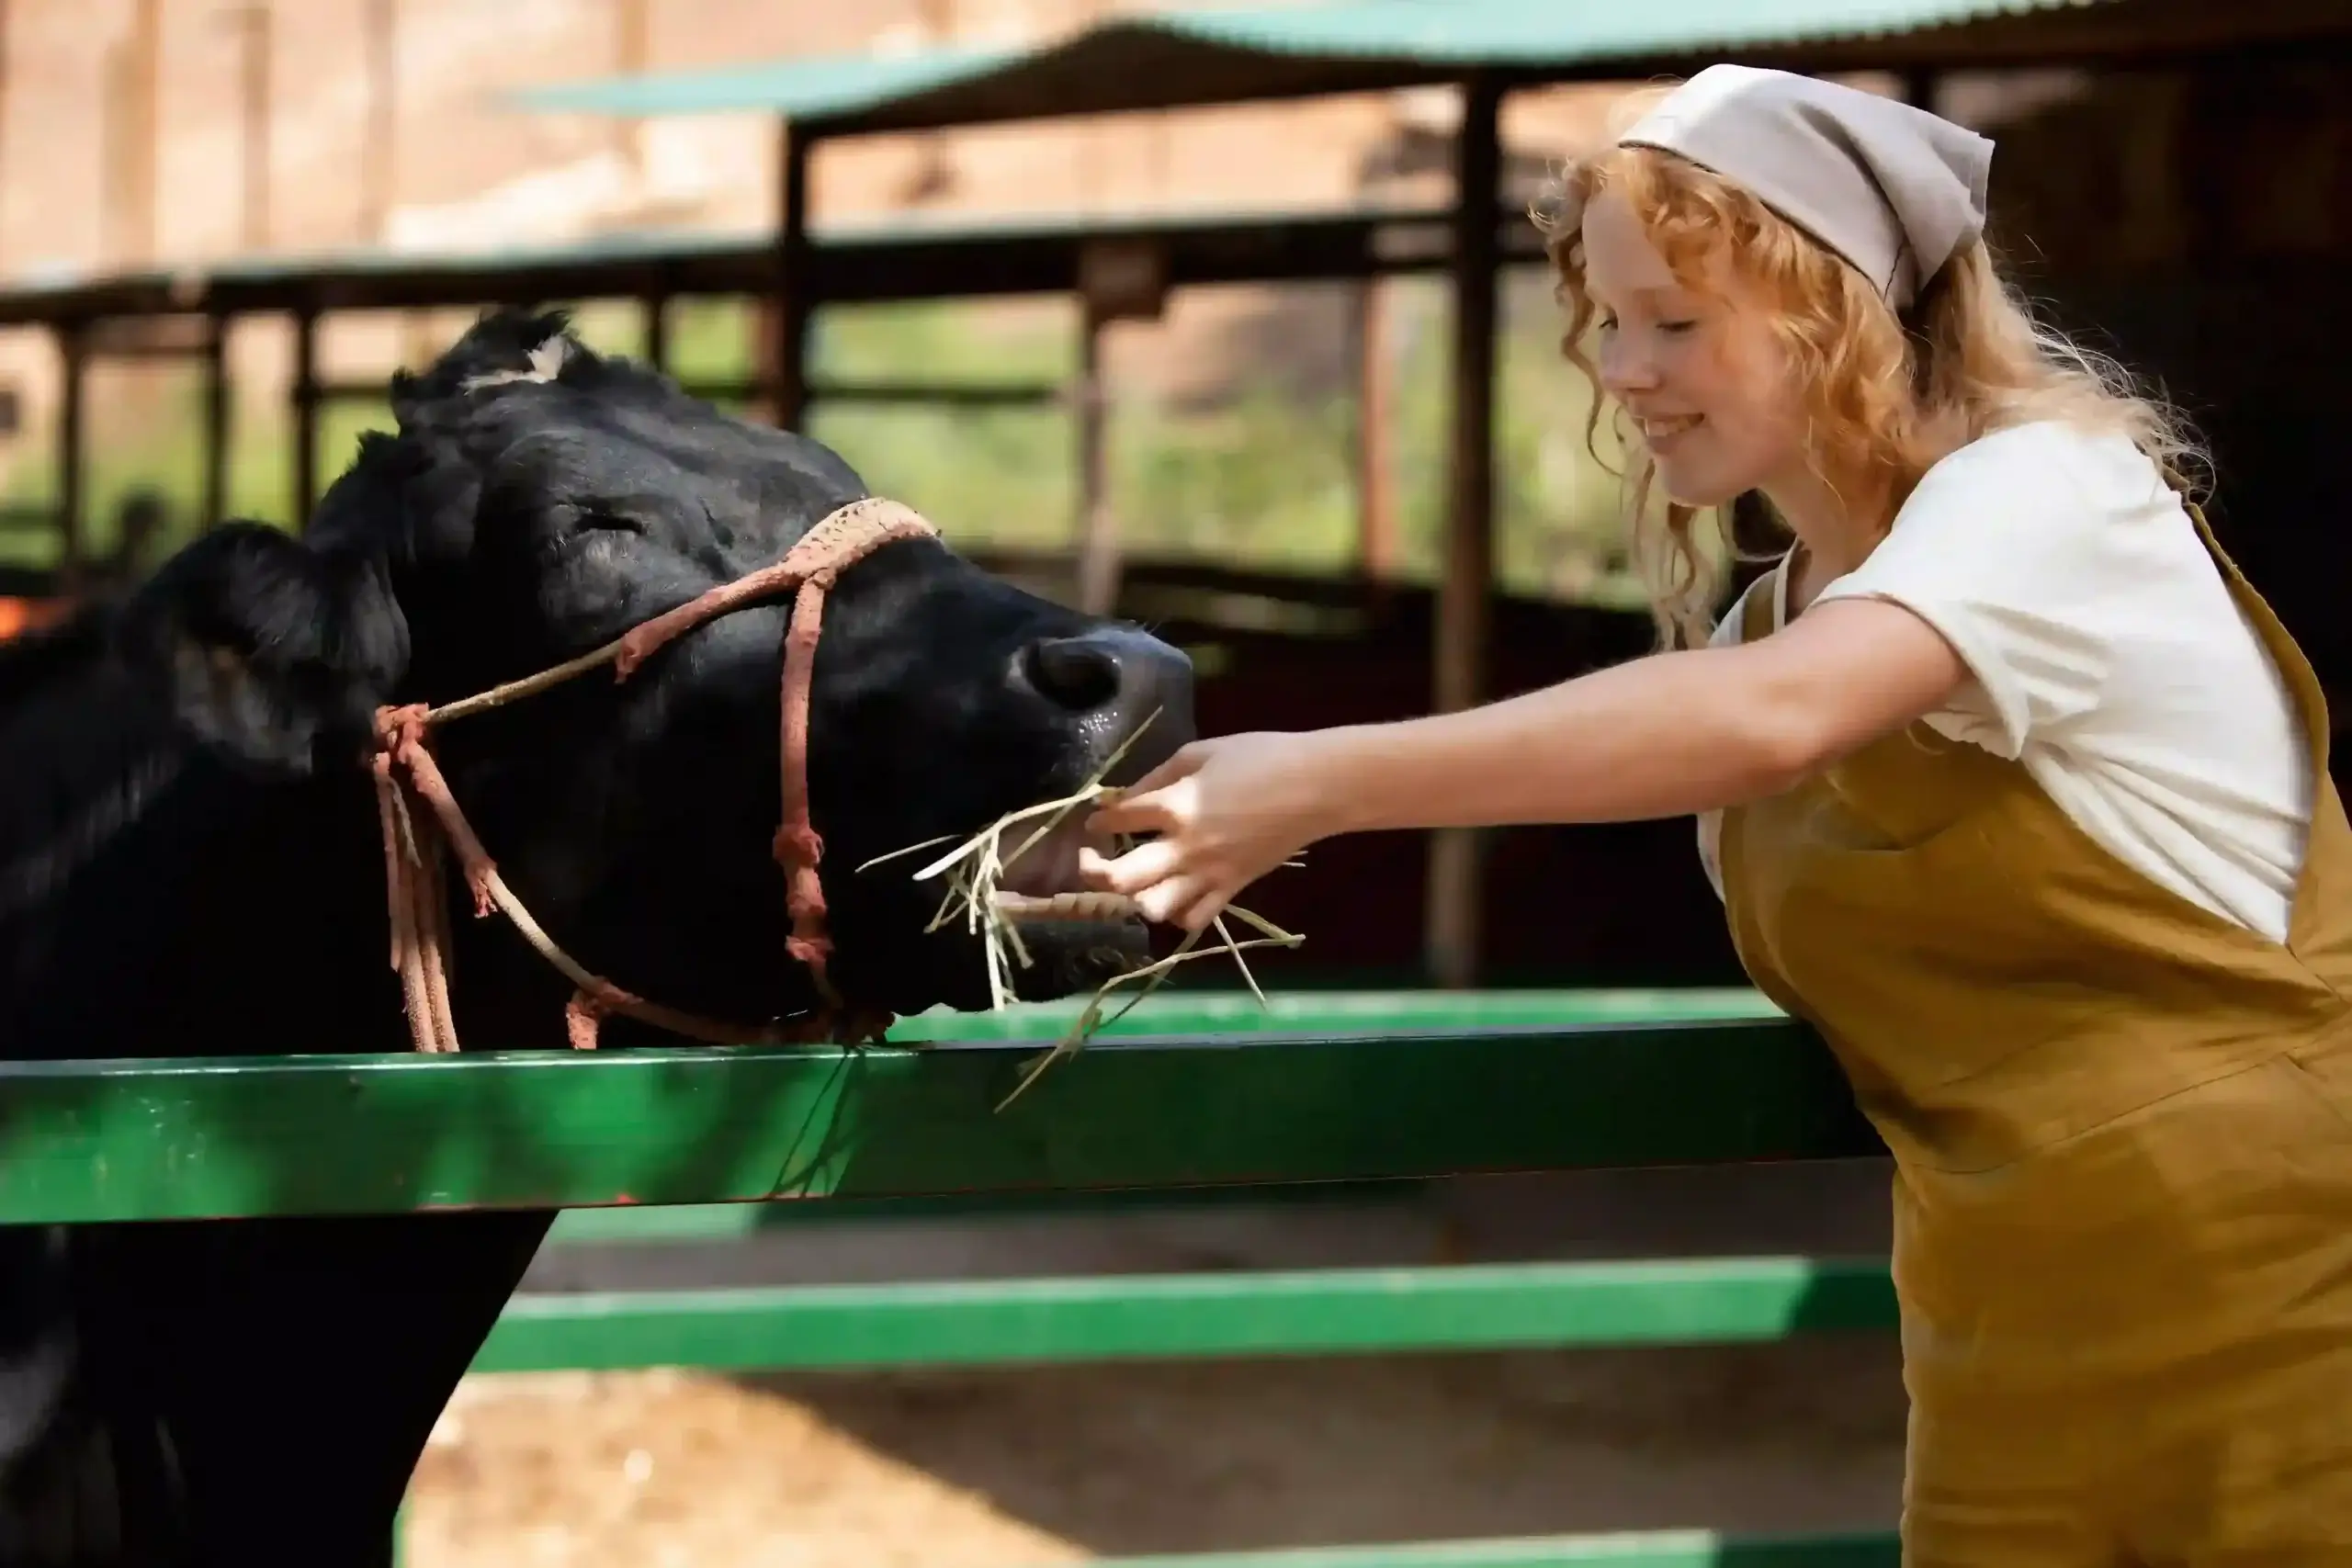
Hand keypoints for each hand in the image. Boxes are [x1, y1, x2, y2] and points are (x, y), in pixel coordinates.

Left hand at [1079, 731, 1336, 932]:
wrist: (1317, 787)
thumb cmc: (1261, 757)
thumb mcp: (1202, 752)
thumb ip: (1158, 775)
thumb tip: (1124, 796)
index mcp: (1176, 805)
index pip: (1118, 820)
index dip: (1099, 819)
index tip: (1097, 818)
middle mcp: (1185, 847)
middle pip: (1120, 878)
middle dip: (1093, 871)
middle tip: (1091, 859)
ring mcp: (1209, 874)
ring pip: (1153, 908)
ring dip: (1133, 897)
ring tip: (1133, 881)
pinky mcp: (1232, 889)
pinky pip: (1194, 918)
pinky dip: (1176, 913)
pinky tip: (1172, 894)